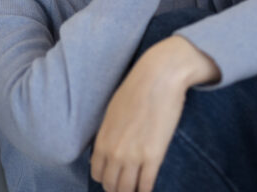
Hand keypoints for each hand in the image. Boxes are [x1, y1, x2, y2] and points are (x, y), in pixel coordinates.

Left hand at [89, 48, 187, 191]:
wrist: (159, 77)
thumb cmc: (138, 88)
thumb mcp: (113, 111)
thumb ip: (110, 133)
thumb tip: (112, 146)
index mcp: (102, 140)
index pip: (97, 173)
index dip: (107, 178)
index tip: (116, 177)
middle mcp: (114, 152)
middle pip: (111, 185)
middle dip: (119, 188)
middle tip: (128, 185)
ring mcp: (133, 156)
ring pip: (127, 189)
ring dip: (132, 191)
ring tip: (139, 188)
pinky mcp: (153, 156)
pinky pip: (146, 185)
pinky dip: (146, 190)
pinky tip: (149, 187)